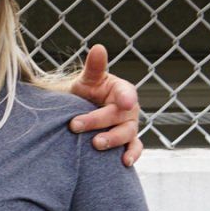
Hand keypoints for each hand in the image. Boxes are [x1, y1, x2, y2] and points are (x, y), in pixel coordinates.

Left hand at [67, 45, 144, 166]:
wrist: (81, 111)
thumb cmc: (87, 93)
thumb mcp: (88, 79)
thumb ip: (94, 67)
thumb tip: (98, 47)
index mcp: (122, 90)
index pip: (125, 92)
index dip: (125, 97)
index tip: (124, 101)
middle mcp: (128, 109)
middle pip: (118, 116)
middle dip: (97, 121)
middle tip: (74, 124)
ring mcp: (129, 126)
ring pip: (127, 134)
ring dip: (112, 140)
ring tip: (95, 144)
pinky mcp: (127, 142)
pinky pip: (134, 149)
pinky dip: (131, 156)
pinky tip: (124, 163)